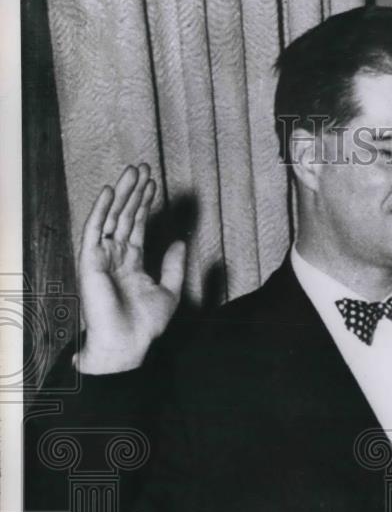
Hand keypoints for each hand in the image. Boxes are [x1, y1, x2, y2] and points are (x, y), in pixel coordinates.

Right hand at [74, 164, 186, 373]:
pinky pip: (94, 230)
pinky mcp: (90, 261)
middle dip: (134, 191)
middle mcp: (114, 256)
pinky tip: (112, 190)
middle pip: (124, 216)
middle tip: (143, 166)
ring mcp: (101, 257)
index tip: (154, 184)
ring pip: (111, 217)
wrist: (128, 344)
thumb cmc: (145, 325)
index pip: (137, 226)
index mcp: (130, 262)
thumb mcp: (170, 290)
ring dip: (122, 193)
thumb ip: (174, 265)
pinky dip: (102, 209)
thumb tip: (181, 241)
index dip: (145, 204)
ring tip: (133, 170)